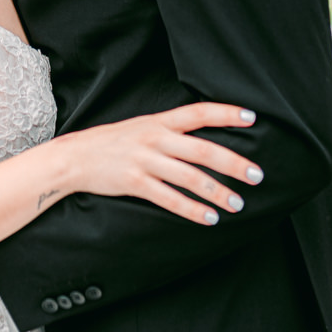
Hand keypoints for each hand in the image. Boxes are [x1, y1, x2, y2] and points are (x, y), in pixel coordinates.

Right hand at [73, 101, 260, 224]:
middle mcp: (155, 138)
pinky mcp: (134, 182)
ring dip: (217, 192)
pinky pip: (169, 198)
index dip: (225, 113)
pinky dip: (192, 210)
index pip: (199, 112)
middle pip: (202, 150)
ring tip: (237, 204)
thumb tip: (202, 138)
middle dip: (233, 163)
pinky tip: (209, 218)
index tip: (252, 117)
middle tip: (257, 175)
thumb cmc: (112, 142)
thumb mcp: (141, 127)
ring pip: (189, 177)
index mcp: (159, 121)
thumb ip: (169, 131)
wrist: (74, 157)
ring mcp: (144, 160)